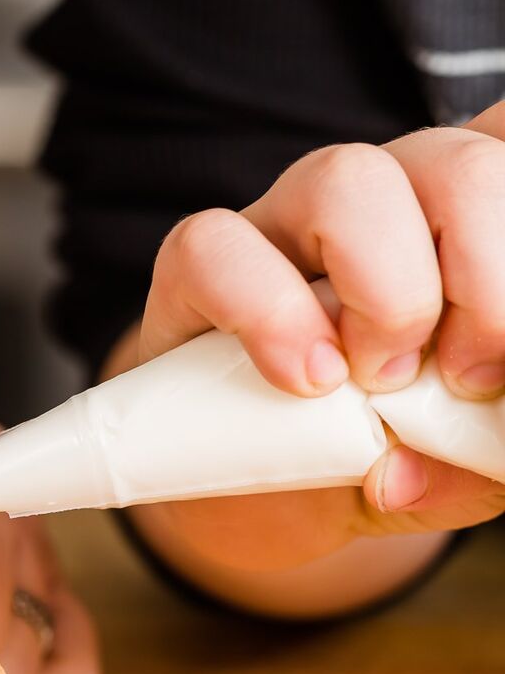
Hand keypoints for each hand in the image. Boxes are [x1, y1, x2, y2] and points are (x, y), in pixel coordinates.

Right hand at [127, 104, 504, 590]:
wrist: (273, 506)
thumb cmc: (394, 455)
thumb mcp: (476, 460)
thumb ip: (498, 438)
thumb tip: (459, 421)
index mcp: (473, 223)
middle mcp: (393, 198)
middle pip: (462, 167)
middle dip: (486, 287)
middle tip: (470, 380)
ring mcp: (290, 218)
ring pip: (347, 178)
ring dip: (390, 295)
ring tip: (382, 382)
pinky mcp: (198, 268)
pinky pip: (216, 246)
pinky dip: (273, 319)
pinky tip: (306, 380)